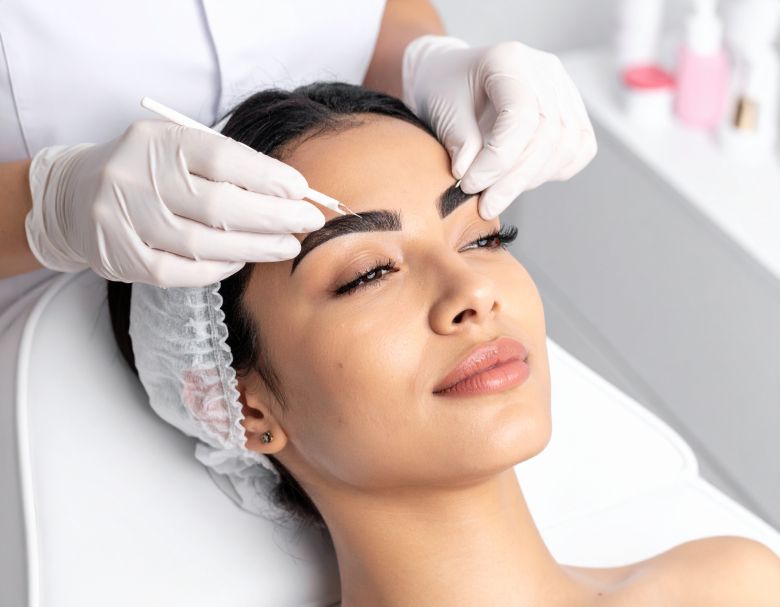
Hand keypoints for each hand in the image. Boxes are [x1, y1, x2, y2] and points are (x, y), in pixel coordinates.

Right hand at [25, 119, 324, 286]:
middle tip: (308, 223)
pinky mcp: (123, 258)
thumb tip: (289, 191)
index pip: (221, 158)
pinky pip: (183, 271)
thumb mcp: (177, 147)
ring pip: (204, 243)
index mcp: (158, 142)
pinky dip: (220, 267)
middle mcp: (137, 178)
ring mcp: (126, 221)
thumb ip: (226, 164)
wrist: (74, 196)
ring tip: (287, 245)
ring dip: (255, 247)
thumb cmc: (147, 169)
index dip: (266, 177)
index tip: (300, 189)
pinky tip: (243, 259)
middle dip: (273, 217)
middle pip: (218, 205)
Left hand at [402, 35, 596, 219]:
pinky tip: (520, 179)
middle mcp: (545, 72)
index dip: (499, 159)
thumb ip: (459, 140)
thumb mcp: (441, 110)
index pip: (523, 115)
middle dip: (514, 179)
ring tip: (496, 192)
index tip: (471, 185)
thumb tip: (470, 175)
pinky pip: (578, 149)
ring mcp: (564, 91)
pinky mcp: (572, 112)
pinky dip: (551, 172)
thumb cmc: (444, 89)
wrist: (452, 80)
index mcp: (510, 60)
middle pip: (547, 134)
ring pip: (566, 146)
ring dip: (530, 180)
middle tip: (484, 204)